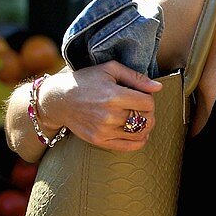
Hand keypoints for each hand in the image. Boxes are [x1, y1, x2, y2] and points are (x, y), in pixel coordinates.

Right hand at [40, 61, 161, 151]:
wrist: (58, 100)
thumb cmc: (86, 81)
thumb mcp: (109, 69)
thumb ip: (136, 77)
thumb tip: (158, 87)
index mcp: (113, 96)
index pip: (148, 103)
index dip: (149, 99)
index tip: (141, 96)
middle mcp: (109, 115)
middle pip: (146, 119)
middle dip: (149, 113)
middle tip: (141, 108)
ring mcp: (103, 130)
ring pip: (140, 133)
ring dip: (146, 126)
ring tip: (139, 118)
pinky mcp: (98, 140)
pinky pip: (128, 146)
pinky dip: (139, 141)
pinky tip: (138, 133)